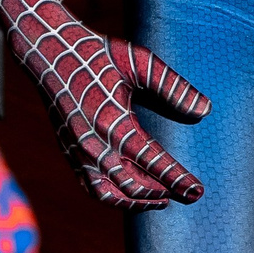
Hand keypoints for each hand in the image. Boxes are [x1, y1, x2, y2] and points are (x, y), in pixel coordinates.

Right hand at [27, 26, 211, 209]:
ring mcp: (78, 151)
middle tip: (190, 196)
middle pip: (134, 185)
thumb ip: (173, 87)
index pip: (153, 162)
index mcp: (114, 123)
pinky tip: (127, 192)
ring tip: (161, 200)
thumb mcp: (140, 63)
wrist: (49, 50)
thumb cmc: (98, 54)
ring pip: (108, 194)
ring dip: (136, 202)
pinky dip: (111, 197)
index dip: (177, 180)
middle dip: (164, 194)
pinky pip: (89, 186)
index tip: (198, 191)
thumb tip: (205, 111)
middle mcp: (94, 144)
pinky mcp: (68, 151)